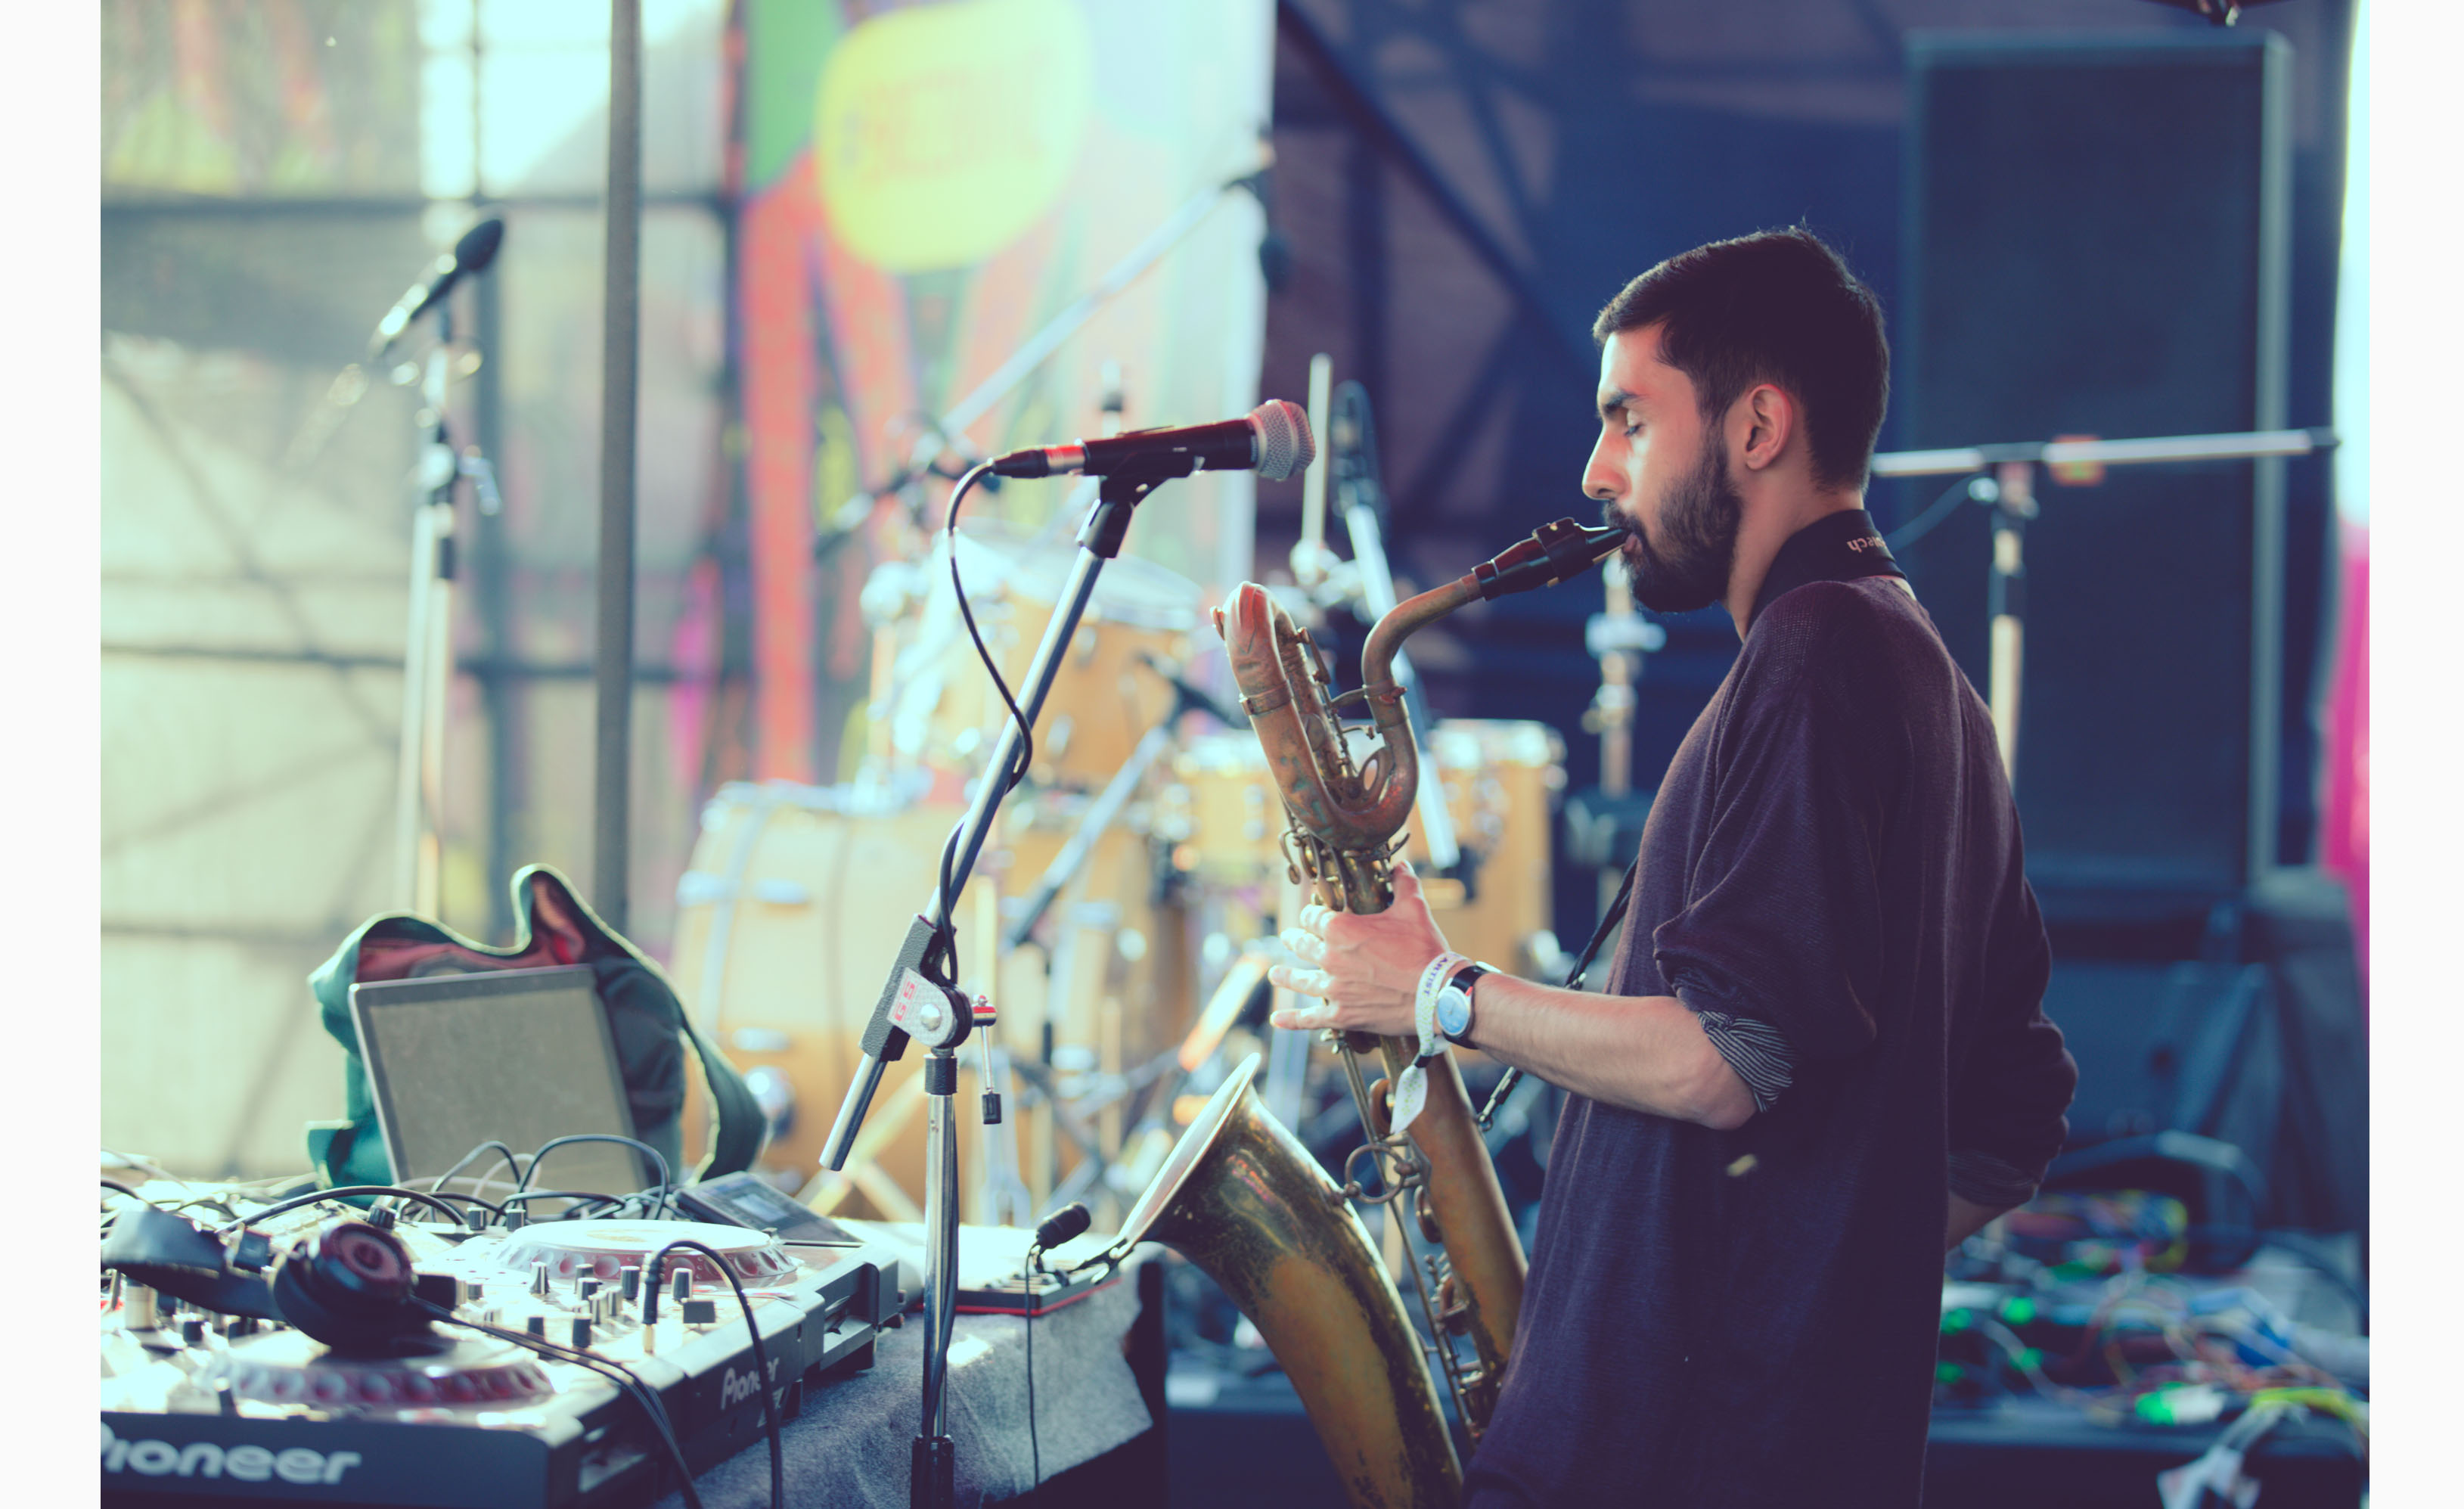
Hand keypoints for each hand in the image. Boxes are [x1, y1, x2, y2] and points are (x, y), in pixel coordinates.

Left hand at [1267, 860, 1451, 1036]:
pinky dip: (1292, 1020)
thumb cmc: (1424, 950)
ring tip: (1275, 974)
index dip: (1312, 915)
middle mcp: (1330, 958)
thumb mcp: (1414, 909)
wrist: (1436, 993)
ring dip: (1285, 976)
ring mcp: (1334, 988)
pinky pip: (1310, 1018)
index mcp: (1341, 929)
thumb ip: (1404, 883)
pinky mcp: (1342, 1015)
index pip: (1313, 918)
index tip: (1312, 916)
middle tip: (1287, 939)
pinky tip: (1277, 1020)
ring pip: (1300, 981)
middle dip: (1294, 940)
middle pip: (1302, 946)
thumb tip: (1401, 865)